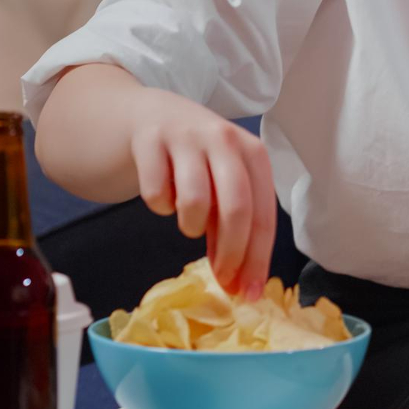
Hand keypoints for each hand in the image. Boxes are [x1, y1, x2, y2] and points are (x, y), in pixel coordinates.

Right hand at [128, 88, 275, 296]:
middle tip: (222, 278)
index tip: (249, 292)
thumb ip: (232, 225)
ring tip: (188, 222)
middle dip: (232, 253)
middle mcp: (224, 139)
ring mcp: (186, 136)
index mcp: (252, 152)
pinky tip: (163, 196)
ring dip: (190, 226)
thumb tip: (240, 281)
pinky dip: (160, 206)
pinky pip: (156, 193)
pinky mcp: (148, 139)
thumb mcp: (221, 182)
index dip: (257, 258)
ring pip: (195, 202)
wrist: (144, 115)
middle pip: (237, 209)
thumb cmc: (192, 158)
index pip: (264, 214)